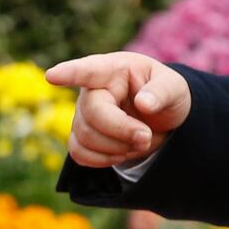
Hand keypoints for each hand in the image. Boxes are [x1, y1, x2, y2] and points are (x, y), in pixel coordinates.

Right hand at [45, 52, 191, 168]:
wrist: (162, 118)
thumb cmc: (167, 94)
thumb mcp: (175, 88)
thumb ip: (162, 92)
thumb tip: (144, 103)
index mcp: (115, 69)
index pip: (89, 69)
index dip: (70, 73)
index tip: (53, 75)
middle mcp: (93, 89)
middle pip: (92, 114)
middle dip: (121, 130)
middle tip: (146, 137)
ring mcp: (83, 113)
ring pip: (85, 137)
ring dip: (116, 148)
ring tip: (140, 141)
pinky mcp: (81, 135)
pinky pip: (79, 153)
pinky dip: (103, 160)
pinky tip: (123, 152)